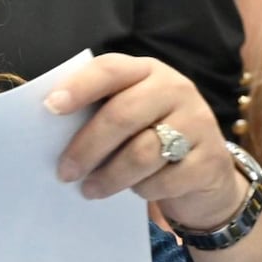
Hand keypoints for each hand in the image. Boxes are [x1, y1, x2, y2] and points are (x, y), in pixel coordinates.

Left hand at [44, 54, 245, 230]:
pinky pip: (165, 180)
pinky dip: (142, 190)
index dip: (80, 87)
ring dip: (109, 176)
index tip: (50, 107)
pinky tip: (135, 191)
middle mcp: (175, 89)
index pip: (110, 70)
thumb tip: (50, 130)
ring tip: (89, 190)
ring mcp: (198, 122)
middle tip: (65, 172)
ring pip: (142, 153)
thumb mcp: (128, 116)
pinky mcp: (211, 160)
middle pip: (122, 115)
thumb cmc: (149, 137)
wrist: (206, 172)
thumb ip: (98, 112)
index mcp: (147, 71)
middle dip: (87, 147)